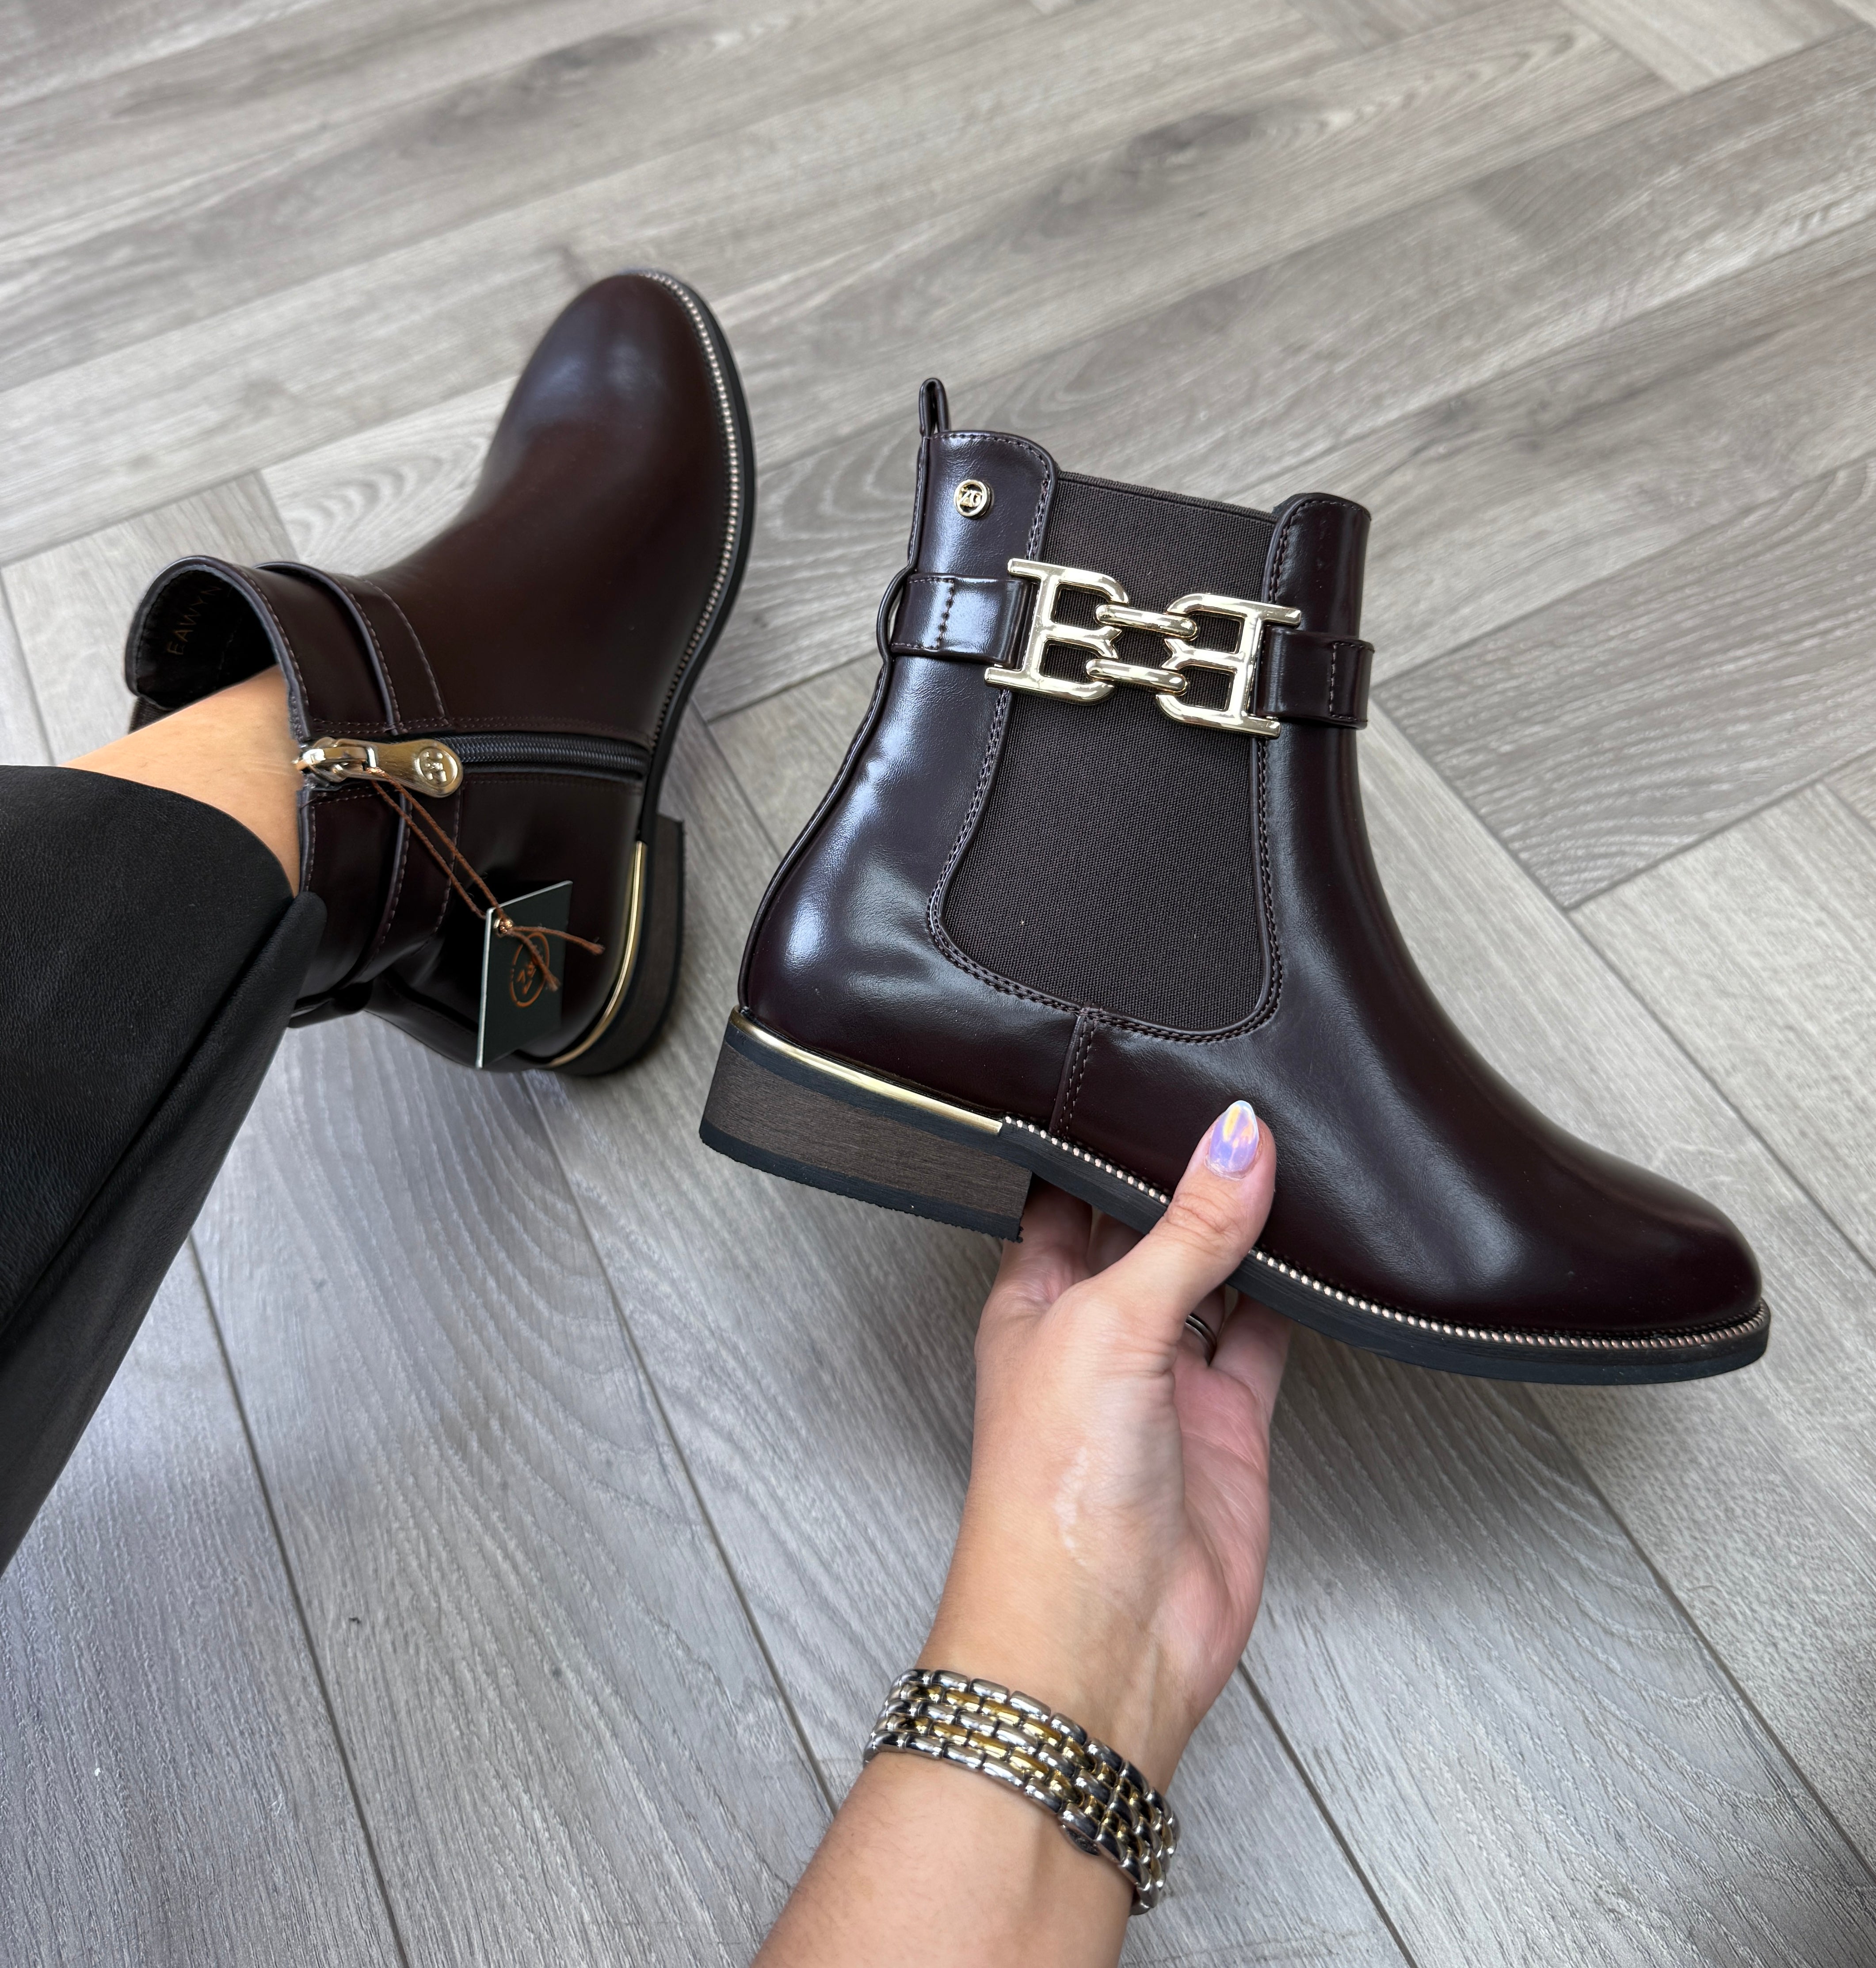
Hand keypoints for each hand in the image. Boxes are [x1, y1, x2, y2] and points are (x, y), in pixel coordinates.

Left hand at [927, 1101, 1288, 1790]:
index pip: (1063, 1195)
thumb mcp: (1110, 1323)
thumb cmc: (1051, 1490)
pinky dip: (1296, 1297)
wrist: (1105, 1632)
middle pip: (1147, 1231)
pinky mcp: (1230, 1422)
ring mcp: (1167, 1379)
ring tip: (1288, 1149)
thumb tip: (1235, 1138)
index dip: (1098, 1139)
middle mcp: (1098, 1333)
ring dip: (1245, 1228)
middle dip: (1184, 1176)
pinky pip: (1266, 1338)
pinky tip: (1320, 1246)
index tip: (1145, 1073)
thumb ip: (1183, 1231)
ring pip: (1214, 1276)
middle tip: (1236, 1100)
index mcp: (1033, 1300)